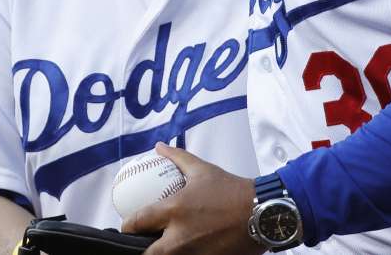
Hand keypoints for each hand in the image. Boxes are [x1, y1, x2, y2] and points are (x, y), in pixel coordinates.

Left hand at [123, 143, 262, 254]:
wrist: (263, 211)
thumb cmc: (232, 191)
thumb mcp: (203, 170)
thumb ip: (178, 158)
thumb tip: (160, 147)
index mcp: (174, 210)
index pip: (137, 222)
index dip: (127, 226)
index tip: (129, 226)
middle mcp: (179, 236)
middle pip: (147, 253)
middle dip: (142, 249)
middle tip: (145, 242)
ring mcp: (193, 253)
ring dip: (163, 252)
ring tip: (167, 246)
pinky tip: (187, 249)